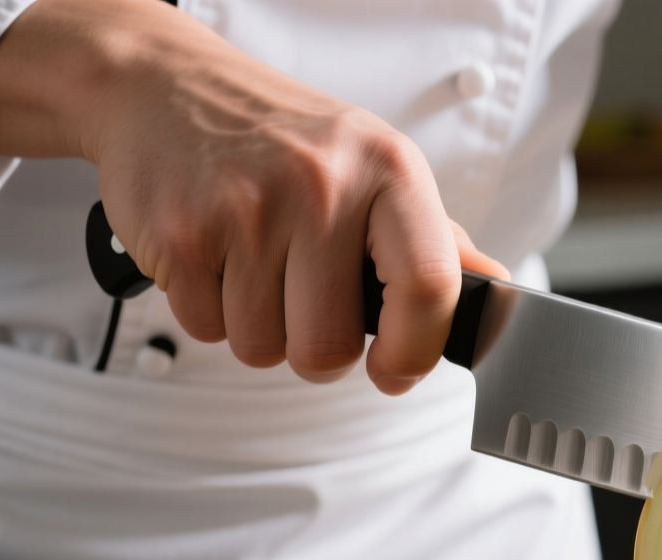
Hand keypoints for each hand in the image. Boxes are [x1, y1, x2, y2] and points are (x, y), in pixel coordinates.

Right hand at [0, 0, 503, 393]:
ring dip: (261, 329)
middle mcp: (321, 186)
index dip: (415, 352)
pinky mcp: (180, 236)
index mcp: (388, 169)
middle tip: (305, 301)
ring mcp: (246, 210)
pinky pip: (209, 331)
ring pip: (265, 349)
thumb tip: (493, 291)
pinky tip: (217, 257)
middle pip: (329, 347)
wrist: (167, 86)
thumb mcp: (374, 165)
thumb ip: (434, 238)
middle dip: (317, 349)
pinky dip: (212, 313)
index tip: (395, 372)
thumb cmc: (284, 137)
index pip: (429, 287)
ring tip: (257, 265)